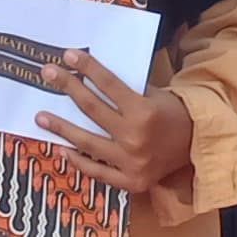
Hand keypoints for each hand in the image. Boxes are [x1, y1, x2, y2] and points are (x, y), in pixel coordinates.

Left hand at [34, 49, 193, 193]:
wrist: (196, 146)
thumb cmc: (173, 114)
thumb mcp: (155, 95)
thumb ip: (126, 90)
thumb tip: (92, 77)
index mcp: (143, 111)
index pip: (108, 84)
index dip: (87, 68)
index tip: (68, 56)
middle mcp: (134, 137)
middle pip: (92, 109)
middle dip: (68, 88)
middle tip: (48, 73)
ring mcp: (129, 162)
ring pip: (87, 142)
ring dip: (61, 128)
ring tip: (40, 116)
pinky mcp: (128, 181)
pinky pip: (96, 172)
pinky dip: (77, 161)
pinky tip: (61, 149)